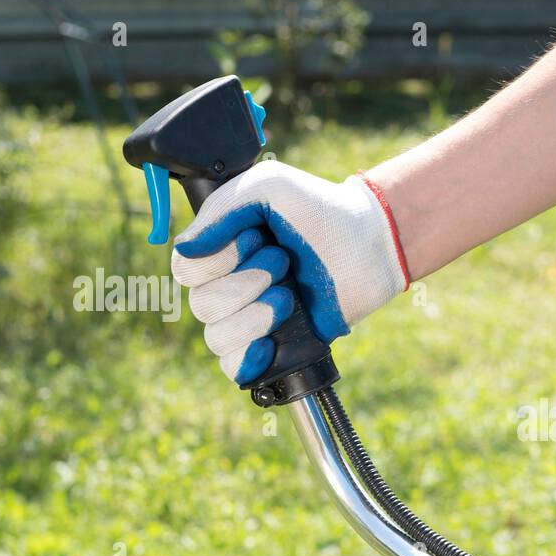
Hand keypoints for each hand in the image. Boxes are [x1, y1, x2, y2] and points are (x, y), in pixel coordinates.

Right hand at [169, 160, 408, 381]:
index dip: (217, 259)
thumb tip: (185, 249)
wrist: (369, 243)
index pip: (187, 270)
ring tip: (289, 297)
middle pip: (202, 304)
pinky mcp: (276, 346)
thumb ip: (222, 208)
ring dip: (252, 316)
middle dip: (244, 283)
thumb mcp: (268, 187)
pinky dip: (246, 358)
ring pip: (216, 337)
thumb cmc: (320, 210)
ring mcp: (252, 319)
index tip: (257, 238)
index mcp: (221, 252)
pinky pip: (235, 368)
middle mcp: (230, 287)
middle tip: (283, 261)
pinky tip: (269, 343)